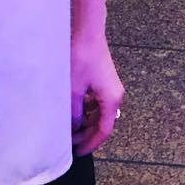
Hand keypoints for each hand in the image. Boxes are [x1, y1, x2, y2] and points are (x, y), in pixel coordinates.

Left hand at [71, 32, 123, 155]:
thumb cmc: (80, 59)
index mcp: (111, 99)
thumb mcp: (73, 90)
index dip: (91, 143)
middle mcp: (115, 95)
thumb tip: (73, 128)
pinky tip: (74, 110)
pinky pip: (97, 102)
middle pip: (103, 122)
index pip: (104, 130)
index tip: (78, 152)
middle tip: (69, 141)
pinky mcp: (104, 80)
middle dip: (87, 133)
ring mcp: (110, 87)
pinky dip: (87, 110)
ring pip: (100, 112)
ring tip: (69, 127)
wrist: (87, 32)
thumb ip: (74, 112)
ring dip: (86, 122)